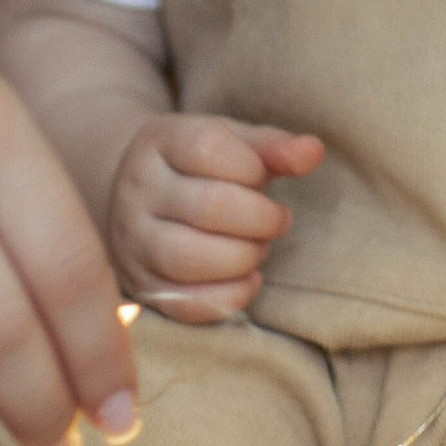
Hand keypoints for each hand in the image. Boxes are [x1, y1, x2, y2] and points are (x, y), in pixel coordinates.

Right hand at [107, 113, 323, 320]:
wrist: (135, 199)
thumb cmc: (199, 168)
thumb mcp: (232, 143)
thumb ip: (273, 147)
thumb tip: (313, 151)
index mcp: (160, 142)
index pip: (210, 148)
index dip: (253, 168)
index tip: (264, 177)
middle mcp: (137, 190)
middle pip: (209, 206)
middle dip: (261, 218)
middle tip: (278, 221)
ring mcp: (133, 241)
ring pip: (190, 257)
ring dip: (245, 257)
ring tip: (259, 248)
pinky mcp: (142, 287)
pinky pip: (186, 304)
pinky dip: (231, 296)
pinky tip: (249, 279)